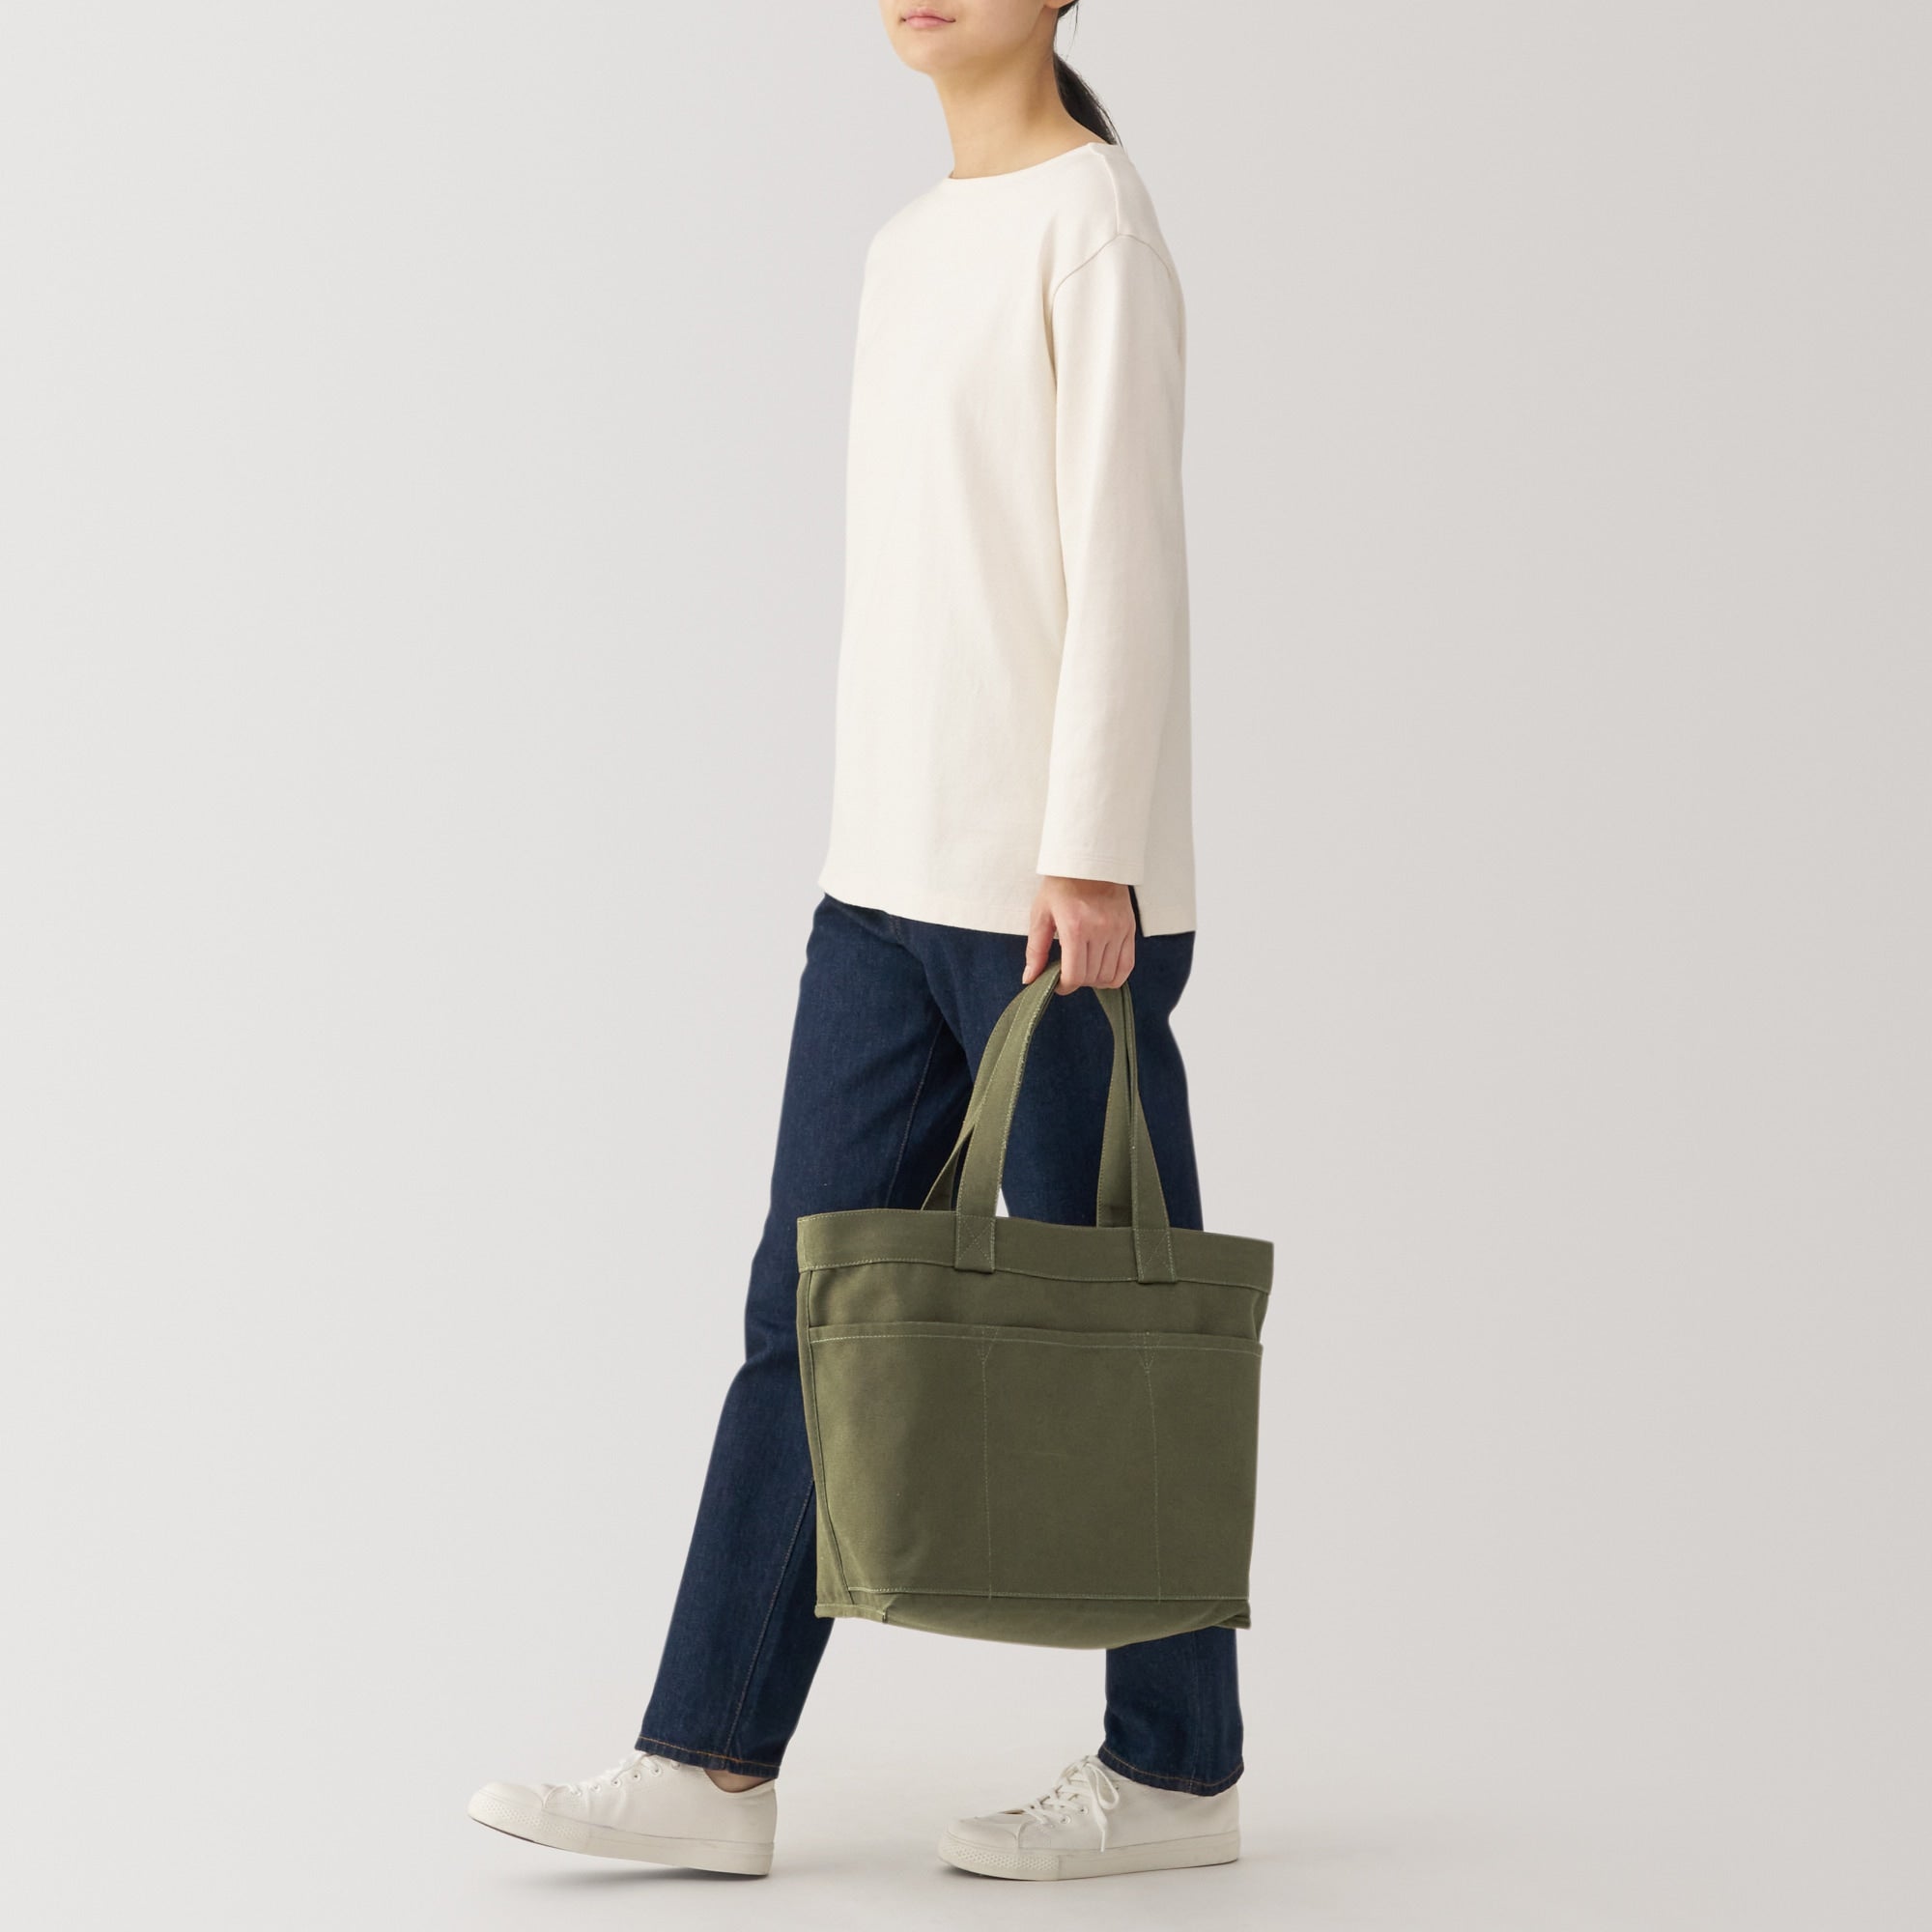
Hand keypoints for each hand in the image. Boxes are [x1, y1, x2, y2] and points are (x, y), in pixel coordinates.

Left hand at [1023, 877, 1135, 991]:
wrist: (1091, 861)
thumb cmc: (1062, 884)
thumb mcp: (1041, 914)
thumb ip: (1036, 949)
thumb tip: (1030, 978)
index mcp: (1075, 928)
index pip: (1074, 975)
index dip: (1064, 986)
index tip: (1058, 983)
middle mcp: (1100, 930)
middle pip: (1091, 977)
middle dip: (1077, 982)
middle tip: (1068, 973)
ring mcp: (1118, 930)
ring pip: (1109, 975)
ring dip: (1094, 980)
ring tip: (1084, 969)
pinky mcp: (1129, 929)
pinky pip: (1127, 965)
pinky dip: (1115, 975)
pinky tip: (1102, 971)